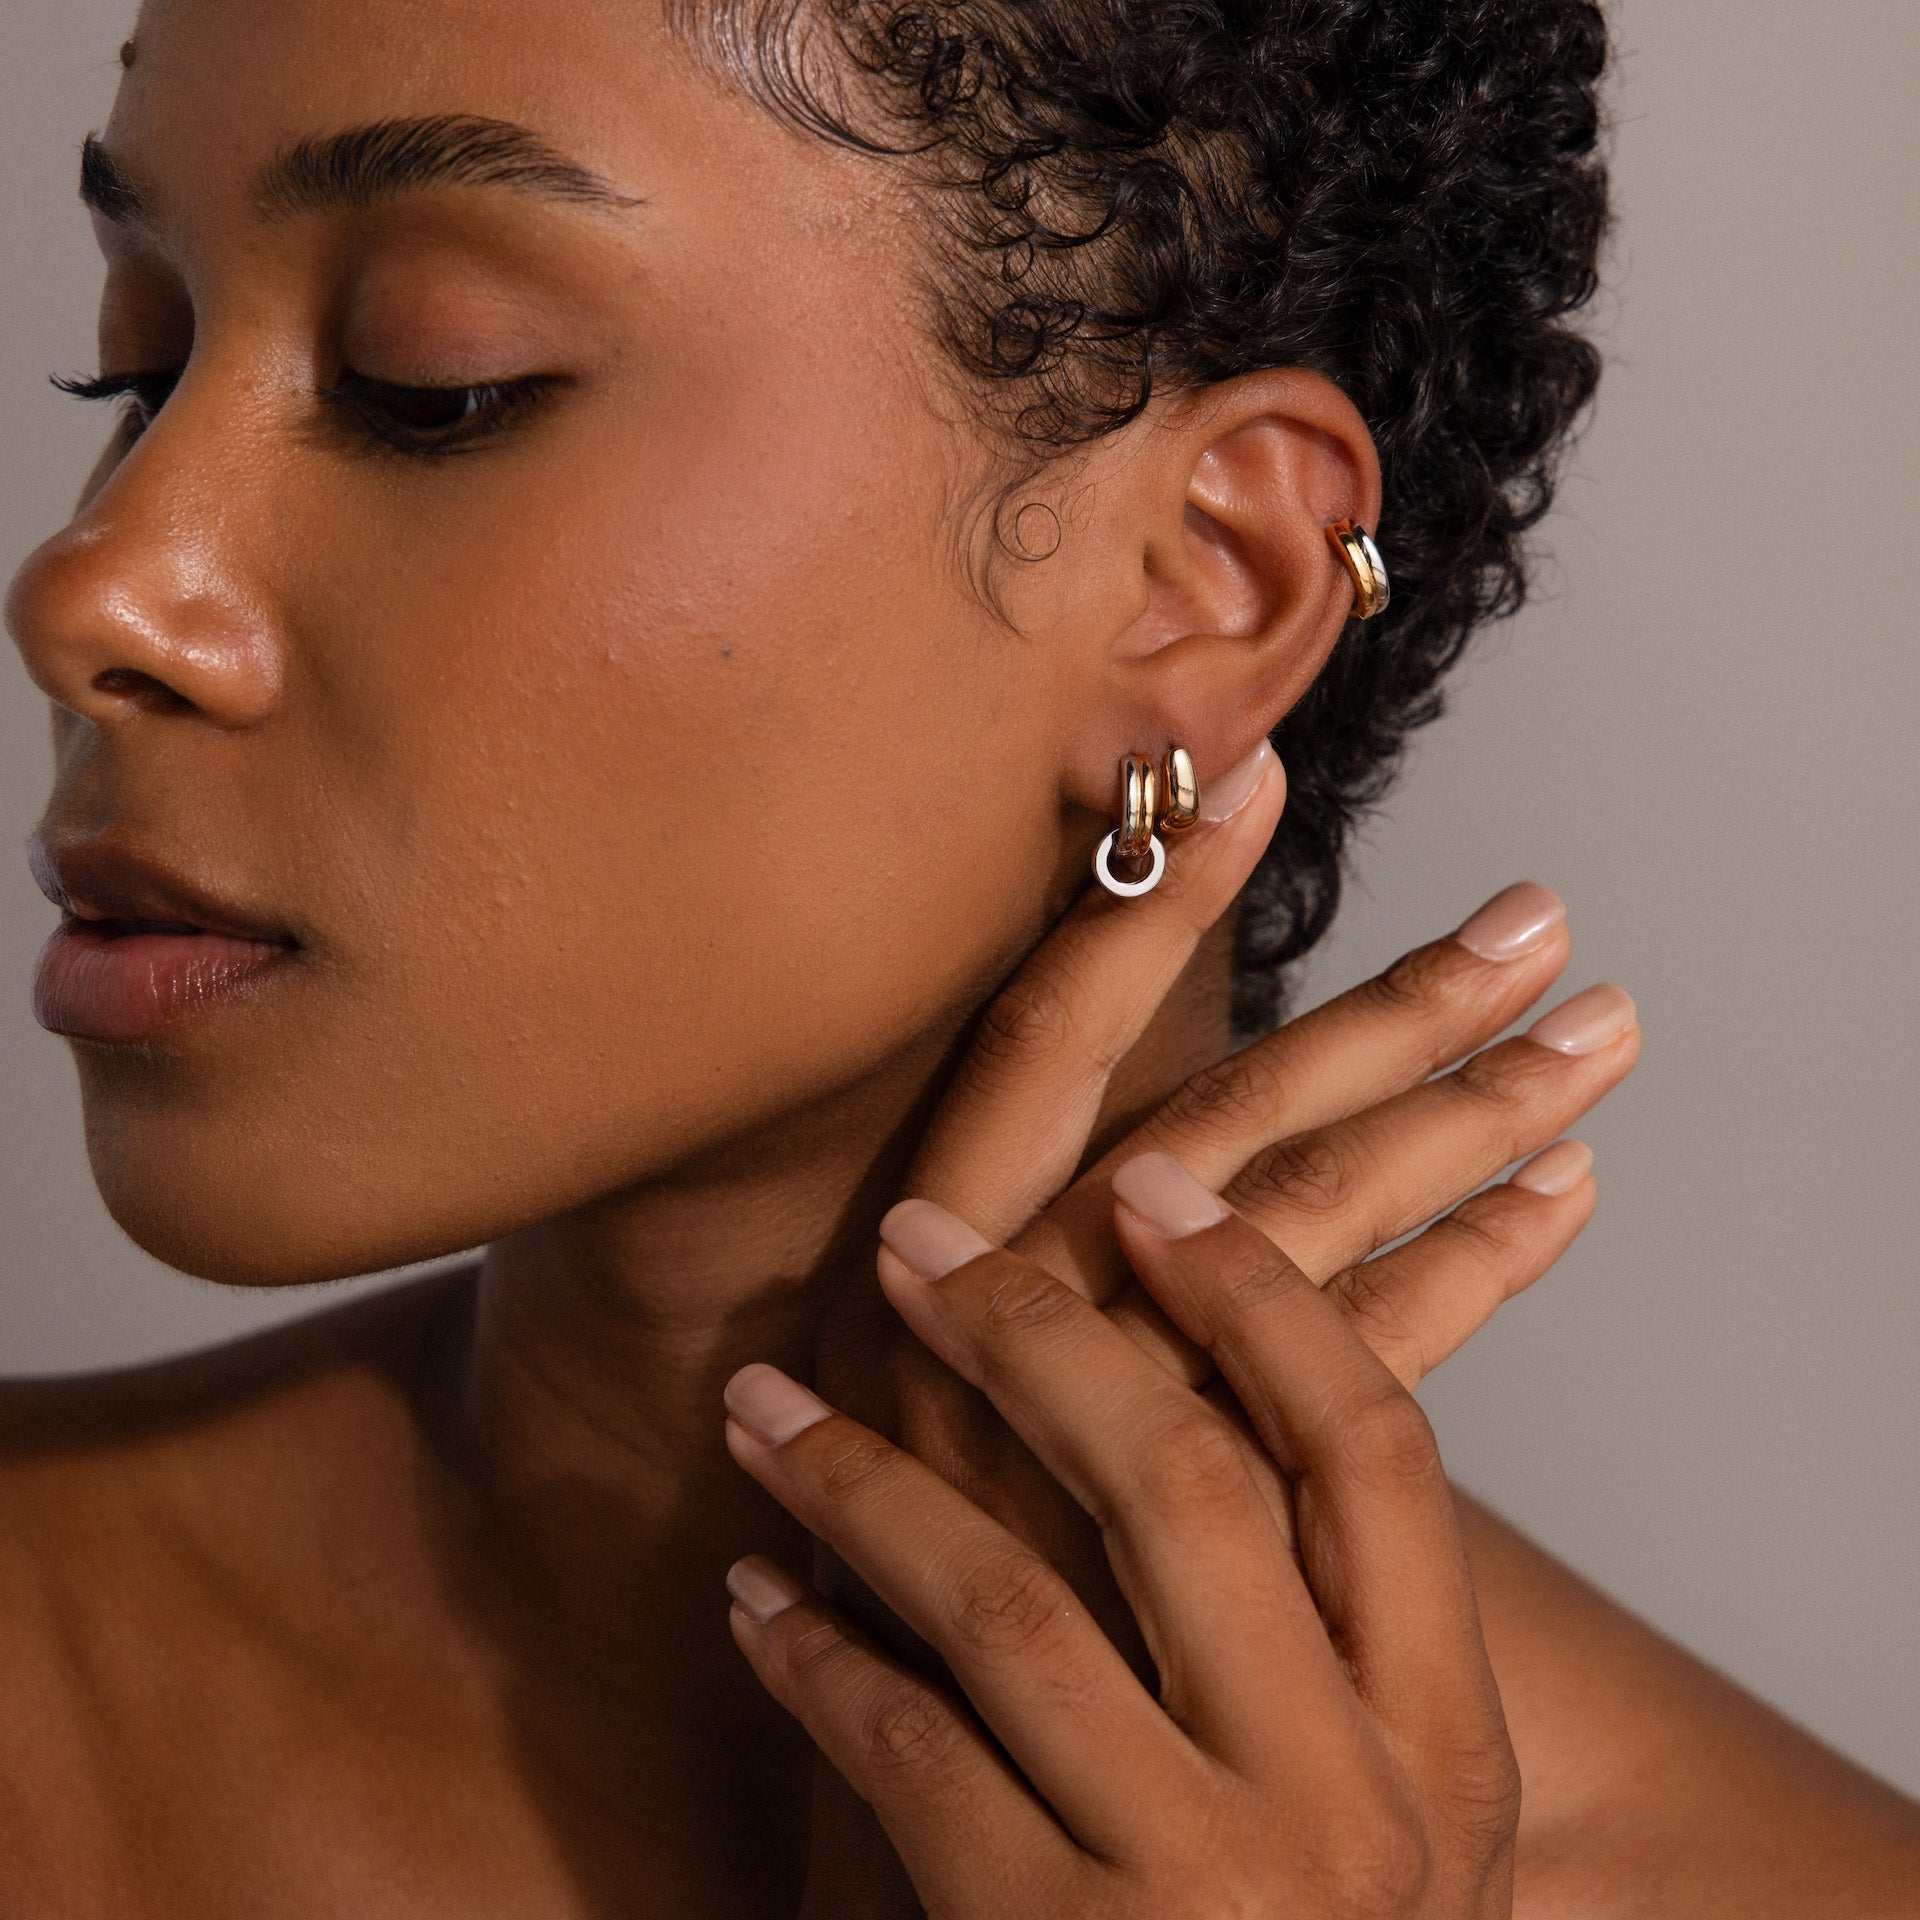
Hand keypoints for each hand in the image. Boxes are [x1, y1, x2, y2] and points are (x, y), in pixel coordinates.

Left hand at [725, 1167, 1521, 1915]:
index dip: (1259, 1296)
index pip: (1372, 1452)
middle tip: (916, 1238)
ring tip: (763, 1401)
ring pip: (1010, 1599)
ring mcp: (1206, 1899)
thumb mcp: (1374, 1821)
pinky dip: (813, 1653)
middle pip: (1188, 1486)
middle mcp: (1348, 1811)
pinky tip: (753, 1593)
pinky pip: (904, 1751)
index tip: (1147, 1179)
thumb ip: (1311, 1639)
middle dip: (1038, 1333)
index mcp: (1444, 1745)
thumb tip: (1209, 1381)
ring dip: (863, 1476)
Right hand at [818, 746, 1634, 1672]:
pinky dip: (1478, 1274)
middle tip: (1538, 924)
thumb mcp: (913, 1360)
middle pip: (1238, 1118)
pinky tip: (1561, 1205)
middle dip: (1398, 1013)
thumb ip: (1016, 1240)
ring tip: (1595, 1037)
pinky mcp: (1226, 1506)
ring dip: (1472, 1120)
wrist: (922, 1761)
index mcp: (938, 1248)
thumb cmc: (896, 1541)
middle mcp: (1034, 1305)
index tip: (1247, 775)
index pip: (1049, 1038)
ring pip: (1328, 1222)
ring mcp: (1138, 1405)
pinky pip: (1380, 1367)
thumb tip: (1135, 1109)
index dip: (1147, 905)